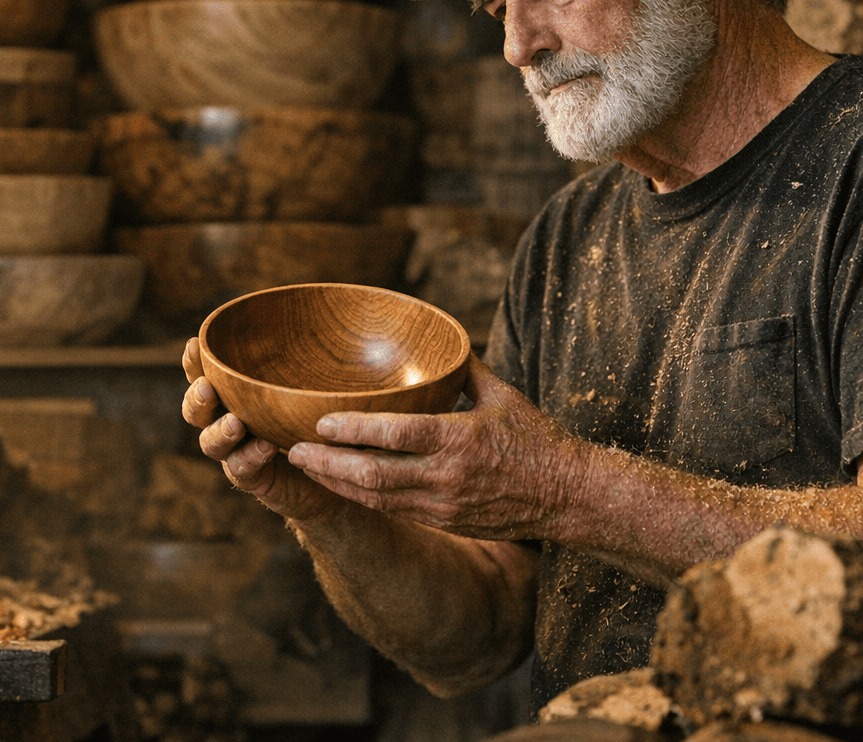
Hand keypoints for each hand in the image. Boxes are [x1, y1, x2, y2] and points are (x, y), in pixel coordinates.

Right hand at [180, 337, 340, 522]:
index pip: (204, 375)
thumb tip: (320, 315)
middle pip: (196, 410)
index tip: (194, 344)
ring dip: (219, 432)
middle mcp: (227, 420)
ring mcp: (236, 451)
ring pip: (210, 443)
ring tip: (236, 423)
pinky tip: (266, 447)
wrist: (334, 469)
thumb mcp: (313, 383)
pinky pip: (241, 469)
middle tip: (207, 388)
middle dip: (197, 398)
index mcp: (234, 394)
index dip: (193, 362)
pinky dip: (250, 456)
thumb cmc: (318, 416)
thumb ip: (304, 360)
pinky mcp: (253, 477)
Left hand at [285, 353, 581, 540]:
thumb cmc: (538, 440)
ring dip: (337, 484)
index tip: (319, 422)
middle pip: (372, 474)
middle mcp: (446, 476)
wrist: (568, 497)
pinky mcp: (444, 521)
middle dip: (328, 464)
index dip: (352, 429)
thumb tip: (442, 341)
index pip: (394, 434)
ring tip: (307, 468)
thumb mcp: (504, 396)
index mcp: (459, 439)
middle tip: (294, 451)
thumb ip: (466, 370)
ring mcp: (442, 505)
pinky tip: (341, 486)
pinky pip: (393, 510)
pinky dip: (362, 498)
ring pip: (376, 498)